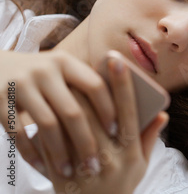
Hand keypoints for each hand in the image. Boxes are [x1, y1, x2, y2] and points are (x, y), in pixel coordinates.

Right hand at [0, 49, 116, 176]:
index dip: (108, 110)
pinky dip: (32, 153)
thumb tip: (127, 110)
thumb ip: (88, 84)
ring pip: (47, 126)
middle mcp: (44, 70)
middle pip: (72, 111)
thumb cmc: (44, 74)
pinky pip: (19, 133)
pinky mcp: (0, 101)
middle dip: (86, 142)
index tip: (118, 133)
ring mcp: (20, 85)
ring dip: (60, 153)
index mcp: (66, 61)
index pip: (95, 86)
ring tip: (70, 172)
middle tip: (95, 165)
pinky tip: (43, 168)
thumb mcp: (64, 70)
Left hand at [42, 58, 168, 193]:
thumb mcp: (141, 165)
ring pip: (73, 124)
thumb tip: (162, 114)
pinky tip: (50, 105)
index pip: (128, 113)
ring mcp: (84, 168)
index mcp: (130, 154)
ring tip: (67, 78)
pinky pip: (53, 142)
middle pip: (97, 114)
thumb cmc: (122, 184)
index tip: (117, 61)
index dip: (123, 85)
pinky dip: (51, 121)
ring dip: (70, 98)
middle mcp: (109, 160)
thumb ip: (149, 138)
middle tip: (88, 63)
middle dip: (91, 86)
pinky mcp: (62, 174)